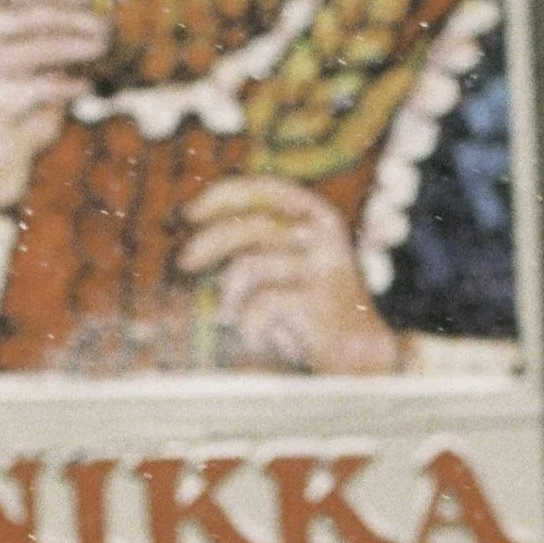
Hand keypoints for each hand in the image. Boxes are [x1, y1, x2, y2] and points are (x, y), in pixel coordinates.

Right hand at [0, 0, 109, 210]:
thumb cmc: (11, 97)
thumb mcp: (25, 53)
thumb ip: (47, 27)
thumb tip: (91, 0)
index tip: (89, 0)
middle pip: (42, 14)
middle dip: (80, 19)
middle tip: (106, 29)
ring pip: (47, 46)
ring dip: (81, 46)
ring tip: (101, 48)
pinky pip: (47, 86)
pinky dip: (71, 86)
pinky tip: (85, 87)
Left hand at [176, 175, 407, 374]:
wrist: (359, 354)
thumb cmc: (311, 312)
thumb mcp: (285, 266)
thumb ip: (254, 245)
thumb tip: (193, 234)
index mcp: (317, 214)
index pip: (266, 188)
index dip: (224, 195)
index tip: (189, 212)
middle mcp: (323, 232)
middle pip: (251, 225)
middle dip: (209, 242)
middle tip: (184, 262)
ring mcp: (323, 264)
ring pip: (248, 266)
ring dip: (232, 297)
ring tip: (237, 319)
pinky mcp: (319, 300)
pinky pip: (259, 305)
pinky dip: (251, 327)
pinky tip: (265, 339)